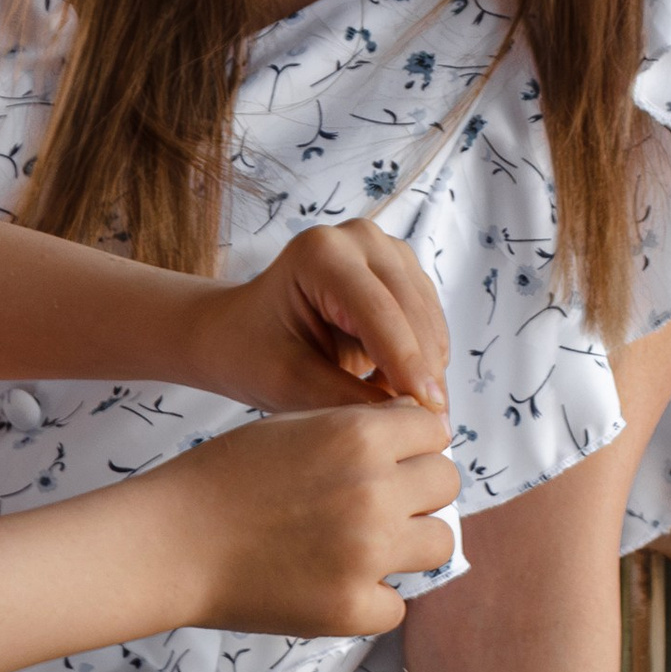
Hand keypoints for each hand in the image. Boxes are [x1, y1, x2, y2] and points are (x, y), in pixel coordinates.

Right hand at [165, 400, 455, 637]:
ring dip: (409, 542)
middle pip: (445, 484)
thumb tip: (418, 434)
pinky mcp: (352, 608)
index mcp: (358, 435)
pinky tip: (332, 584)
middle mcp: (374, 491)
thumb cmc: (221, 479)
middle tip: (375, 504)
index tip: (390, 458)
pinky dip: (372, 599)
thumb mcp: (291, 426)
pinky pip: (398, 604)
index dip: (412, 443)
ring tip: (362, 545)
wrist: (169, 543)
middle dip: (417, 490)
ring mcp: (368, 554)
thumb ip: (358, 428)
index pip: (434, 429)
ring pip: (440, 543)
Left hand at [192, 224, 450, 419]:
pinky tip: (396, 390)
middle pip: (412, 314)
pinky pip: (430, 323)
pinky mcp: (402, 271)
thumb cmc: (253, 353)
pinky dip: (422, 361)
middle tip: (428, 433)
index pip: (380, 314)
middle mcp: (359, 238)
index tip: (431, 414)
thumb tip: (410, 420)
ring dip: (426, 371)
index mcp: (321, 253)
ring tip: (402, 415)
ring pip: (429, 321)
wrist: (238, 332)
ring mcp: (386, 250)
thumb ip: (346, 400)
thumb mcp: (290, 384)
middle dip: (424, 375)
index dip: (409, 366)